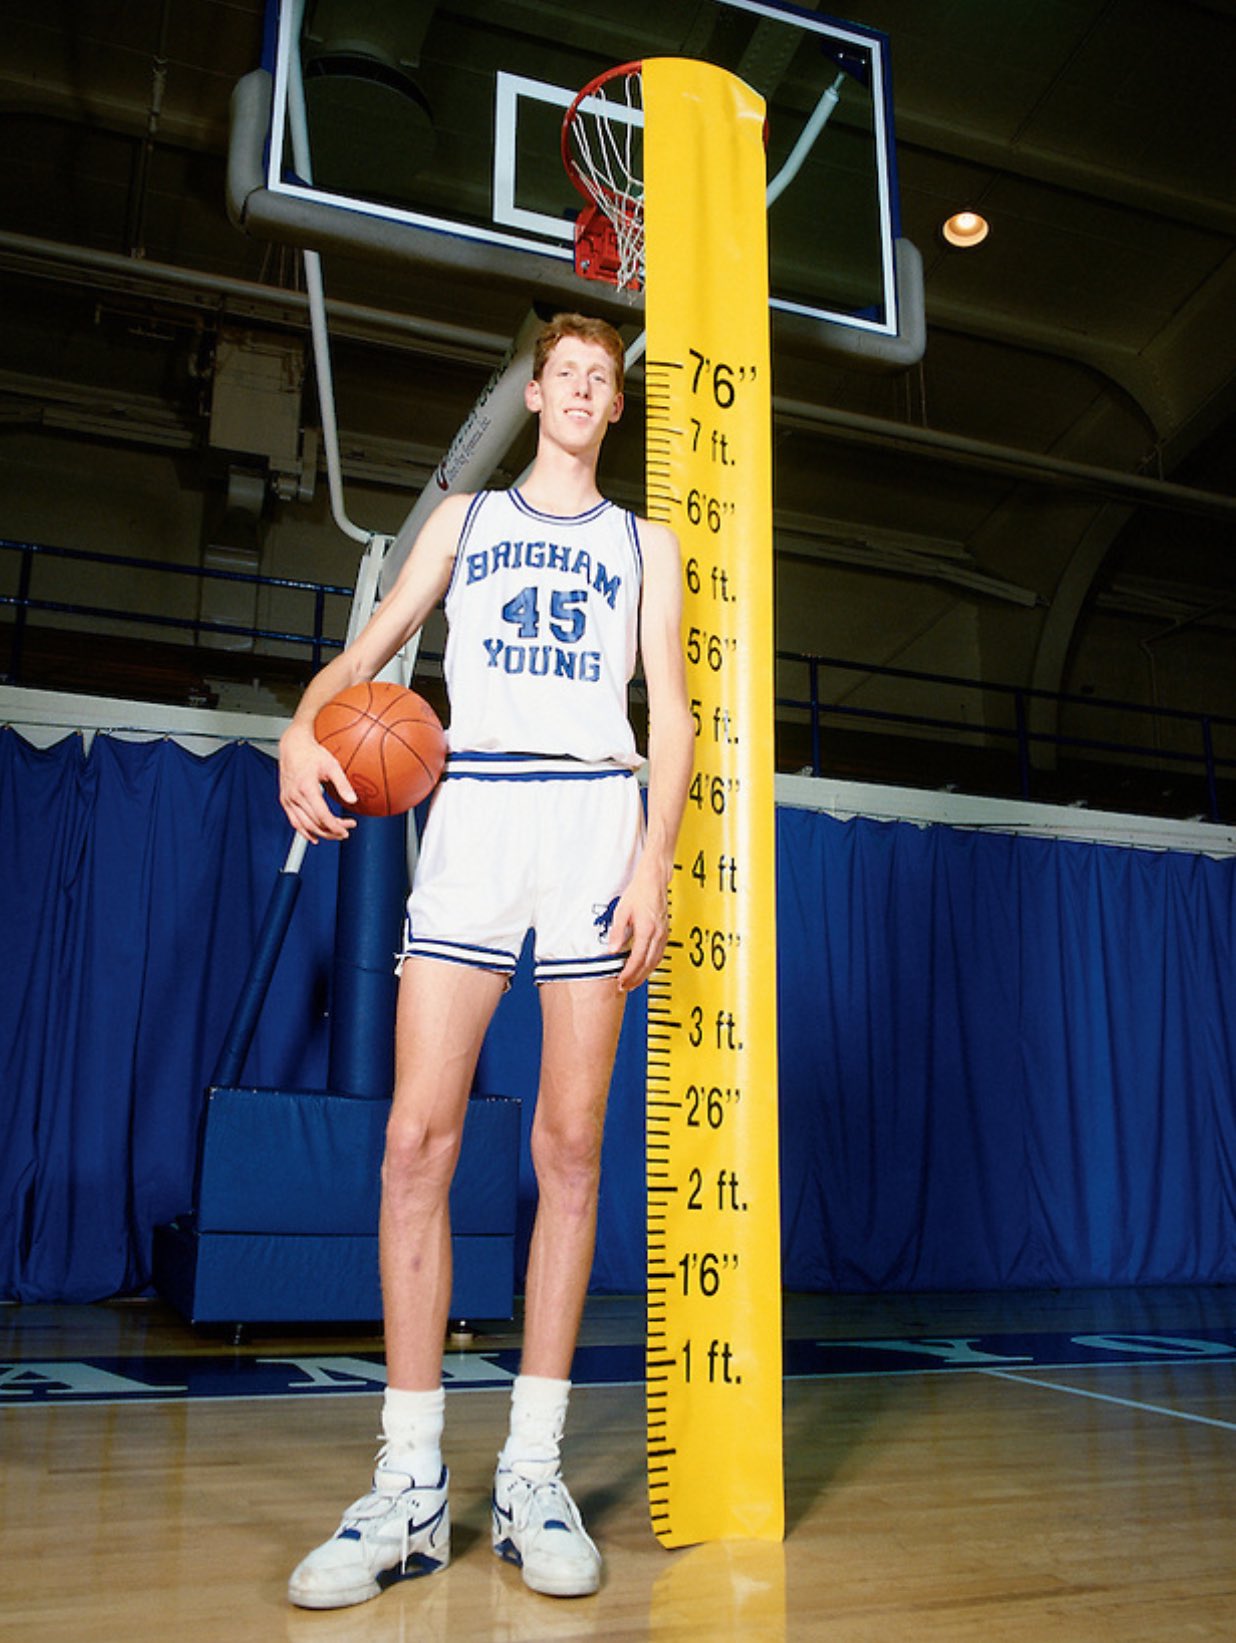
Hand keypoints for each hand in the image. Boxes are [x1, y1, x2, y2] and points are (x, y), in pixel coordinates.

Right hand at [278, 722, 356, 842]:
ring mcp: (288, 799)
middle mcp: (294, 796)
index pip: (322, 815)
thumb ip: (343, 784)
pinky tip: (314, 837)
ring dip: (321, 833)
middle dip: (331, 831)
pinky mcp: (285, 800)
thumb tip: (353, 800)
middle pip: (314, 823)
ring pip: (304, 825)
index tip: (346, 830)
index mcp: (306, 787)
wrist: (293, 745)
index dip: (335, 826)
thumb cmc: (312, 753)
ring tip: (335, 834)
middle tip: (346, 832)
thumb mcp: (332, 765)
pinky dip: (304, 832)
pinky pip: (294, 821)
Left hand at [608, 868, 669, 991]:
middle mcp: (658, 934)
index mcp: (646, 929)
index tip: (620, 981)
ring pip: (656, 961)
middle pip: (648, 964)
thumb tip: (612, 950)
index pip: (637, 959)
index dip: (629, 973)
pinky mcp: (665, 932)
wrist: (654, 880)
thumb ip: (617, 932)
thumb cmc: (638, 892)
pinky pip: (659, 954)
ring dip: (645, 974)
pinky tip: (644, 968)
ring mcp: (663, 934)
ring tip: (633, 982)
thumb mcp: (622, 911)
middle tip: (625, 987)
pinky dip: (651, 965)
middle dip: (636, 978)